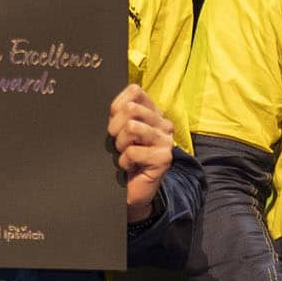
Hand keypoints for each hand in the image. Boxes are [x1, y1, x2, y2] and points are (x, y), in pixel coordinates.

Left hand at [109, 83, 175, 221]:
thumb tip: (116, 104)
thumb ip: (120, 112)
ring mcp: (166, 141)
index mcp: (154, 112)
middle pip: (131, 109)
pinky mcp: (164, 158)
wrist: (134, 189)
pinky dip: (124, 162)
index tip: (116, 125)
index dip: (117, 108)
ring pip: (131, 128)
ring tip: (126, 155)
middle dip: (115, 128)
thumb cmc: (125, 157)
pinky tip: (131, 167)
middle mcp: (164, 123)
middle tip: (119, 144)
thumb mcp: (120, 130)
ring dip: (120, 145)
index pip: (135, 91)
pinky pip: (132, 152)